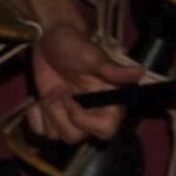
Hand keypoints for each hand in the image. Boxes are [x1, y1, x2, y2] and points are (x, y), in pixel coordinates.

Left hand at [15, 0, 139, 143]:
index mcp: (107, 104)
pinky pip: (41, 132)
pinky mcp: (51, 115)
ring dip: (47, 115)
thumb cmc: (74, 45)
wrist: (48, 38)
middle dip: (60, 116)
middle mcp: (90, 114)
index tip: (71, 99)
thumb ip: (112, 70)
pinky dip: (35, 118)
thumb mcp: (91, 56)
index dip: (84, 121)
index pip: (104, 132)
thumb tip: (140, 71)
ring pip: (57, 136)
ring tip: (49, 94)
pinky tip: (37, 101)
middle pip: (76, 137)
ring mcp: (68, 116)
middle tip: (57, 93)